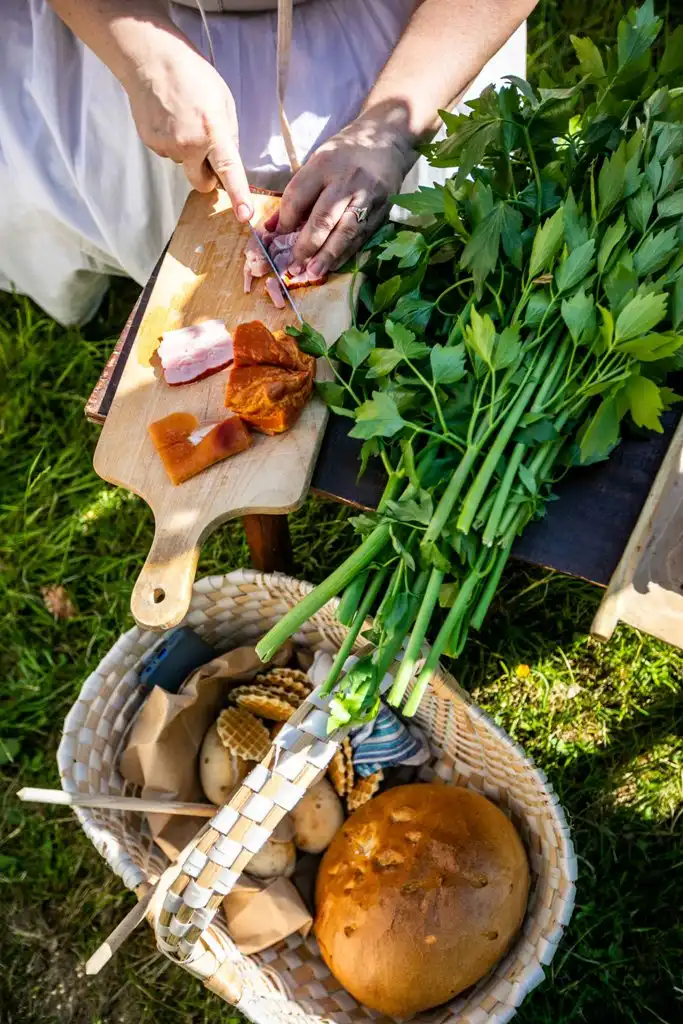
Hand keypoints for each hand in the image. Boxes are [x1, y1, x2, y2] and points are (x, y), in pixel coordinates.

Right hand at [122, 39, 252, 220]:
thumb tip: (227, 160)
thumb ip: (228, 134)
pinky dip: (171, 142)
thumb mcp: (223, 100)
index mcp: (213, 130)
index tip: (244, 216)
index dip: (238, 196)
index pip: (229, 171)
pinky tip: (169, 119)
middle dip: (208, 177)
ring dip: (188, 151)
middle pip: (202, 183)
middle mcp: (189, 144)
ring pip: (184, 164)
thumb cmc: (191, 75)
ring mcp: (168, 146)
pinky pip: (168, 154)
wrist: (150, 59)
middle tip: (207, 155)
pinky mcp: (152, 144)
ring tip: (183, 119)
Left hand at [272, 114, 415, 276]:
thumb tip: (273, 228)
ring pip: (345, 232)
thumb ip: (297, 195)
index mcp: (324, 164)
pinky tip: (332, 265)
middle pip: (323, 219)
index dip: (285, 222)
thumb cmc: (346, 153)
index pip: (298, 197)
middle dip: (306, 246)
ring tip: (313, 273)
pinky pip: (361, 237)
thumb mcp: (317, 162)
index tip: (276, 240)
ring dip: (328, 256)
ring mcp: (367, 197)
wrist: (387, 140)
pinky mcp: (381, 210)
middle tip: (293, 267)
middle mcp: (347, 181)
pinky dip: (345, 253)